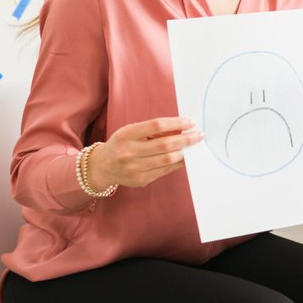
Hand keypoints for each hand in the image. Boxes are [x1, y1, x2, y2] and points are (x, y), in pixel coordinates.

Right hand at [87, 117, 203, 189]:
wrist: (103, 167)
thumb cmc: (122, 144)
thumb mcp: (131, 132)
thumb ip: (153, 130)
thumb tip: (182, 128)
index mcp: (126, 135)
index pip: (156, 126)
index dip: (176, 123)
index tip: (190, 122)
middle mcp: (129, 152)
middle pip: (165, 145)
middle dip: (186, 139)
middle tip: (199, 135)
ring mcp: (135, 168)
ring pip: (168, 160)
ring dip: (185, 152)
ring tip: (195, 146)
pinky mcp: (141, 180)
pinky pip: (165, 170)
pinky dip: (178, 163)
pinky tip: (185, 156)